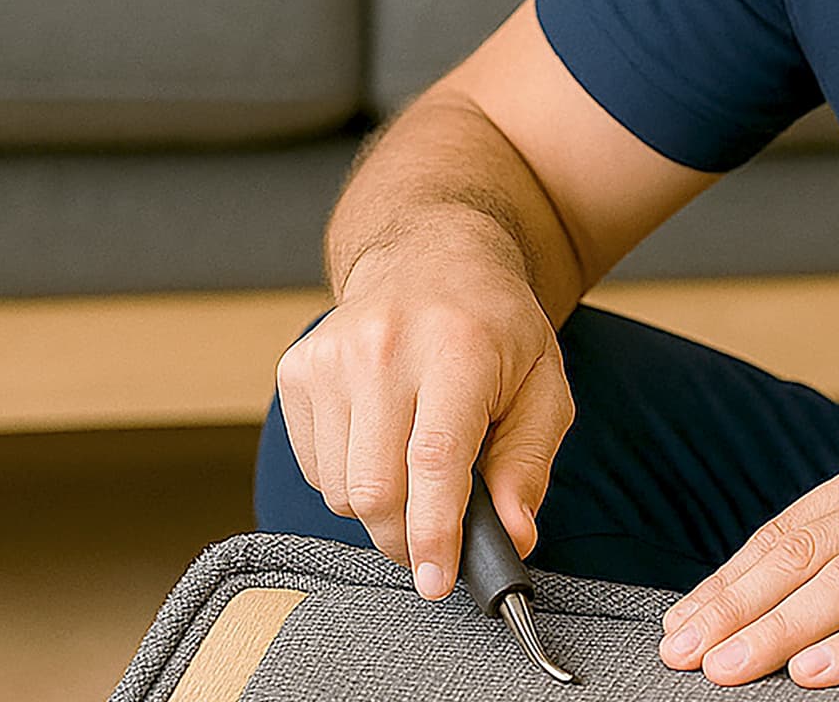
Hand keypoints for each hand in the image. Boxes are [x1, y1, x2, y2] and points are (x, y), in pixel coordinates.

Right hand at [272, 246, 574, 600]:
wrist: (431, 258)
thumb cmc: (495, 329)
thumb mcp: (542, 387)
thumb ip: (529, 464)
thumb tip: (515, 535)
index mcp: (458, 348)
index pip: (435, 460)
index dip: (435, 531)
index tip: (438, 581)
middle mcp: (384, 347)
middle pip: (376, 488)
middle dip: (407, 536)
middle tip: (436, 538)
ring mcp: (330, 356)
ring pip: (341, 489)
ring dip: (380, 507)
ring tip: (415, 469)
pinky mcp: (296, 369)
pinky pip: (316, 468)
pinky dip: (350, 478)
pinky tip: (382, 441)